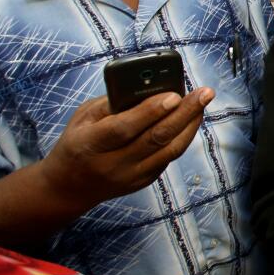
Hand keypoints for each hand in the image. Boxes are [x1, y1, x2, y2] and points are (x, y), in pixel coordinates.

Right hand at [40, 90, 213, 205]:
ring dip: (190, 125)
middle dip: (184, 113)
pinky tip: (191, 119)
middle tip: (204, 93)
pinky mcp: (144, 181)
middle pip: (155, 138)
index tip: (174, 95)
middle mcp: (113, 164)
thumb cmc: (77, 142)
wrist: (69, 187)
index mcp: (90, 145)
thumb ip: (112, 104)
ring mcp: (130, 176)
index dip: (150, 112)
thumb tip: (149, 88)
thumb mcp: (82, 118)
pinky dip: (183, 136)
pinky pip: (169, 157)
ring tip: (203, 103)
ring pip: (169, 151)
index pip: (124, 128)